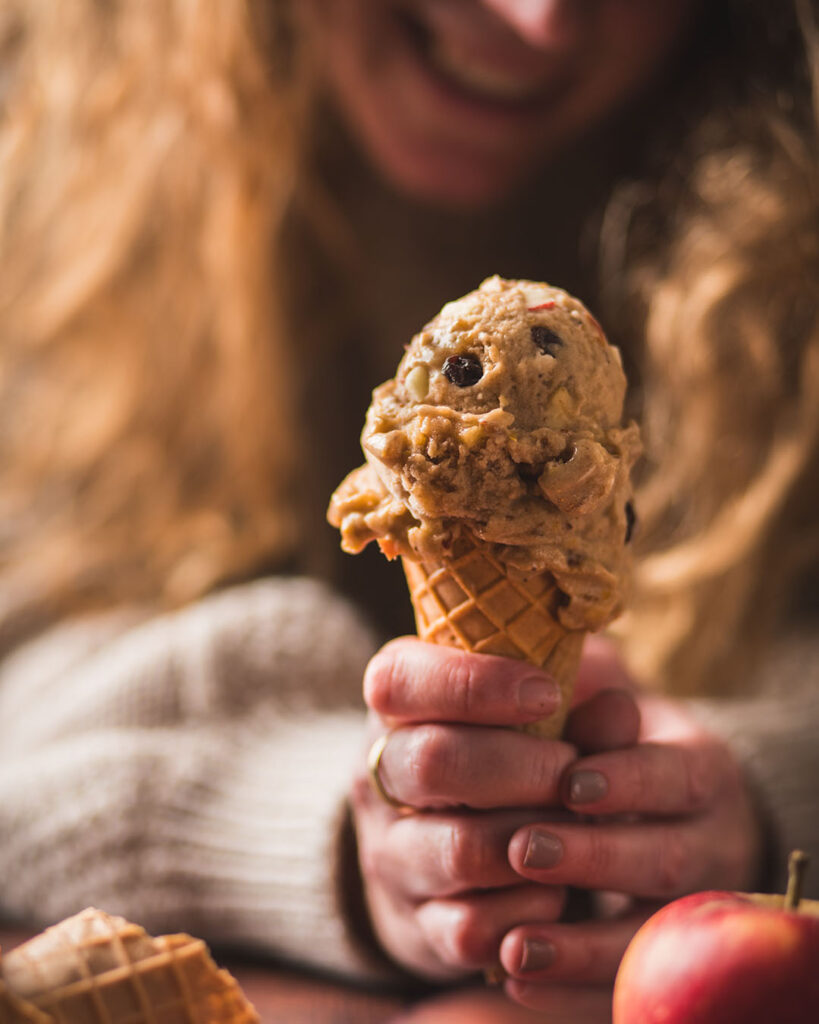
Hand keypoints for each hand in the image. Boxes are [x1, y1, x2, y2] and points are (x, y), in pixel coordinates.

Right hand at [352, 636, 574, 979]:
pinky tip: (556, 888)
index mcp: (393, 707)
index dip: (474, 682)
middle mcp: (378, 778)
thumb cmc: (505, 750)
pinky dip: (531, 910)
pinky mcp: (419, 927)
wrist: (452, 848)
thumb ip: (579, 706)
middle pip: (434, 761)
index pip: (399, 681)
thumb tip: (618, 713)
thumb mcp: (534, 713)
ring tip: (572, 825)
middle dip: (525, 765)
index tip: (547, 693)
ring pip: (460, 849)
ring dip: (536, 836)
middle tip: (573, 770)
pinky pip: (474, 927)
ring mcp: (393, 857)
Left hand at [497, 637, 763, 1009]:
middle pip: (665, 860)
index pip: (676, 776)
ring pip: (650, 934)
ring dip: (582, 946)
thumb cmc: (615, 741)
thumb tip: (569, 693)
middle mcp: (709, 842)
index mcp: (700, 771)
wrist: (665, 804)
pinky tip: (517, 978)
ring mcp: (690, 906)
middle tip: (523, 849)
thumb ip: (591, 699)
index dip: (627, 781)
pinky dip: (574, 991)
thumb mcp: (612, 706)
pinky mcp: (660, 954)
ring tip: (516, 943)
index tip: (570, 783)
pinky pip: (627, 983)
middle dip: (593, 859)